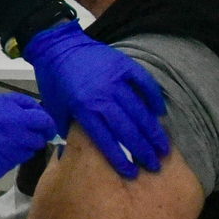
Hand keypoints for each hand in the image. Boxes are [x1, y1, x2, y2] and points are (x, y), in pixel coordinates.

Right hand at [0, 93, 56, 205]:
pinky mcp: (10, 155)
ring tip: (23, 147)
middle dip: (45, 127)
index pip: (28, 102)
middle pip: (40, 119)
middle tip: (44, 133)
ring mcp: (10, 136)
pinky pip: (28, 153)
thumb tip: (26, 116)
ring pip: (37, 138)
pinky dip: (25, 154)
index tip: (37, 119)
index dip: (36, 111)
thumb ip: (2, 110)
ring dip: (34, 143)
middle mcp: (6, 116)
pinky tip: (13, 155)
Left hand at [22, 21, 169, 176]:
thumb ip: (67, 131)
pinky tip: (160, 112)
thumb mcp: (55, 108)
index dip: (120, 159)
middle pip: (128, 129)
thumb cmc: (54, 80)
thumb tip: (71, 155)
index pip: (106, 140)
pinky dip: (153, 98)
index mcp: (84, 110)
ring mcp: (115, 80)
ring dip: (153, 131)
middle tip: (156, 164)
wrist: (57, 46)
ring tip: (164, 146)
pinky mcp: (124, 65)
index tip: (133, 172)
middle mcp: (102, 97)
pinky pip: (144, 83)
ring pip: (139, 111)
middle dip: (144, 150)